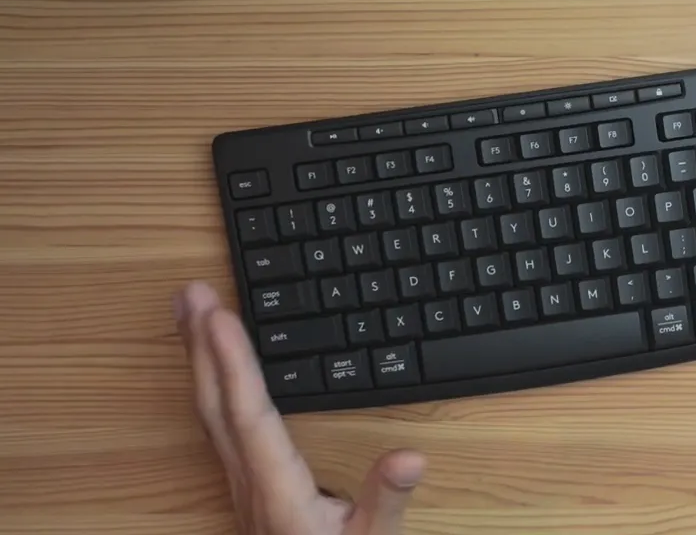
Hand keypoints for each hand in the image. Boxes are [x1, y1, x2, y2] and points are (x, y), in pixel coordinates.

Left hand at [175, 282, 425, 534]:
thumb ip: (386, 500)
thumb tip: (409, 455)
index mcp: (278, 491)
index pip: (249, 415)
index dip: (232, 363)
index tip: (217, 316)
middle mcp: (250, 482)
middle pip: (215, 405)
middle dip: (200, 347)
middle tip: (188, 294)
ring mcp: (244, 485)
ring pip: (212, 414)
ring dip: (200, 361)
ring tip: (190, 316)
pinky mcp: (250, 488)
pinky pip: (221, 425)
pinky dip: (215, 386)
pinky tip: (216, 372)